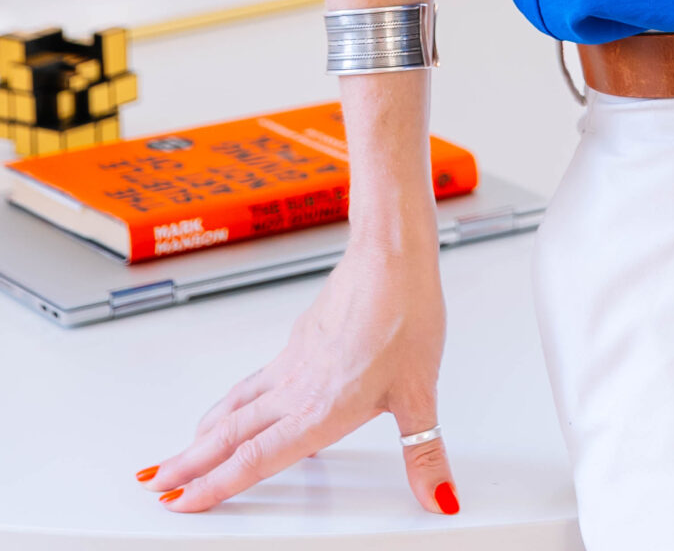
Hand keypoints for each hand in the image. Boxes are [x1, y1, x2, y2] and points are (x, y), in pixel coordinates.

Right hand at [140, 228, 457, 515]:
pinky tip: (238, 404)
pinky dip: (234, 400)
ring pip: (238, 404)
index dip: (217, 484)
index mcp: (321, 409)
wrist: (392, 251)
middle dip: (190, 463)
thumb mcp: (421, 393)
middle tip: (155, 482)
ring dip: (205, 432)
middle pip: (231, 433)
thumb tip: (440, 498)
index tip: (182, 501)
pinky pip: (255, 380)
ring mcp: (294, 361)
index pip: (258, 458)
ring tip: (182, 451)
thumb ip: (425, 454)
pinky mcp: (300, 339)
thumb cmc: (407, 311)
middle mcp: (298, 387)